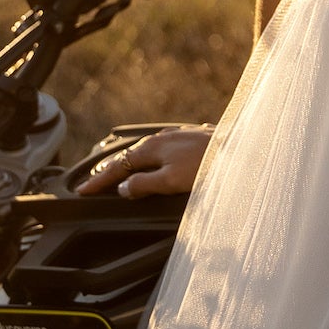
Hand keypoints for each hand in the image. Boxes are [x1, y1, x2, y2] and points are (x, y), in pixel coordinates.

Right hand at [75, 126, 212, 199]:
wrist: (245, 151)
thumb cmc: (209, 167)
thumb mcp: (171, 182)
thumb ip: (145, 184)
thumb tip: (123, 188)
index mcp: (152, 148)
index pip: (117, 167)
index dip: (99, 181)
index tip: (82, 191)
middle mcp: (162, 138)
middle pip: (129, 156)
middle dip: (111, 171)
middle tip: (95, 184)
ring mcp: (178, 137)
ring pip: (147, 151)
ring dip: (131, 164)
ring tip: (121, 175)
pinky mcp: (193, 139)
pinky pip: (162, 150)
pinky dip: (151, 159)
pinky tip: (156, 162)